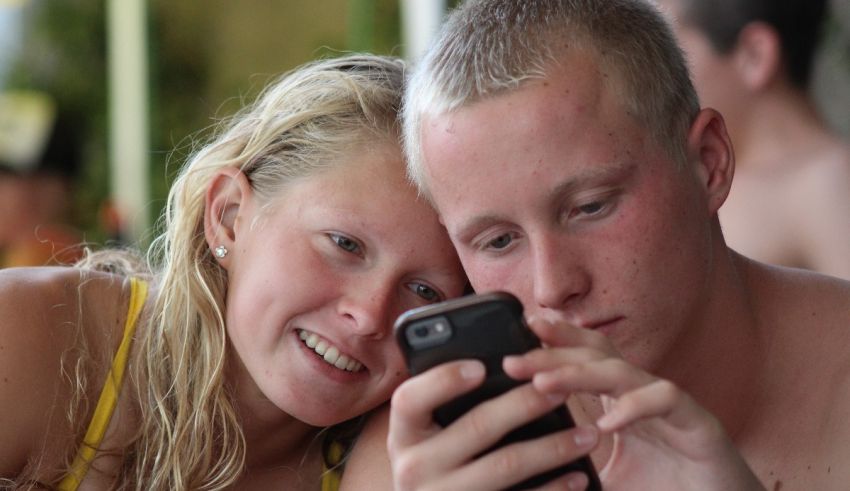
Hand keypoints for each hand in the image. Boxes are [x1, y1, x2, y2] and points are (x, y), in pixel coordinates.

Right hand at [388, 359, 597, 489]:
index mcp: (403, 436)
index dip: (444, 380)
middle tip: (562, 388)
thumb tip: (496, 361)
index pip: (410, 399)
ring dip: (553, 447)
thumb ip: (443, 405)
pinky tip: (578, 476)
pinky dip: (552, 489)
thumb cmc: (432, 466)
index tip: (481, 366)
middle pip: (475, 427)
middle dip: (524, 403)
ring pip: (506, 465)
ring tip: (588, 434)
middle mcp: (415, 468)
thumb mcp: (423, 438)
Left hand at [504, 319, 766, 490]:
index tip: (518, 336)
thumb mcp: (607, 479)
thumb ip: (574, 465)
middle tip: (514, 360)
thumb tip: (531, 470)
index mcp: (623, 401)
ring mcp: (673, 406)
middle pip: (597, 356)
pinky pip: (667, 399)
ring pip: (624, 372)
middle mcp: (645, 395)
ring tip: (543, 384)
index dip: (555, 343)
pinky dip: (635, 406)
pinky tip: (607, 422)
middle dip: (554, 353)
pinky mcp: (700, 424)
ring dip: (581, 374)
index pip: (585, 358)